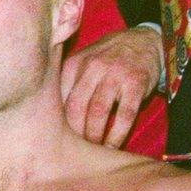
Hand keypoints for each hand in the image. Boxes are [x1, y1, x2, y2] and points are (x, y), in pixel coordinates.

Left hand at [61, 24, 160, 147]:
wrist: (144, 41)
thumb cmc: (106, 59)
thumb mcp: (82, 63)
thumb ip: (65, 84)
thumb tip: (45, 117)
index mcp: (73, 64)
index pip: (58, 99)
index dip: (56, 122)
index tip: (54, 139)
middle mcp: (93, 67)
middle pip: (76, 107)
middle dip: (74, 133)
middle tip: (73, 150)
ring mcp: (115, 74)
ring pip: (98, 112)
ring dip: (94, 135)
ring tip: (92, 149)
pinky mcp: (136, 82)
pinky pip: (124, 114)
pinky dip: (117, 134)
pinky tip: (112, 146)